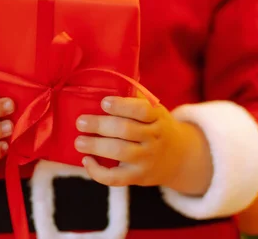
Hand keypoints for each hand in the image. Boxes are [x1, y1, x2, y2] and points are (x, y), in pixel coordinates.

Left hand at [75, 97, 211, 194]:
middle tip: (80, 122)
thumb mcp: (155, 111)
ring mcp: (147, 159)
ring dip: (96, 146)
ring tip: (79, 141)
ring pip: (120, 152)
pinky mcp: (138, 177)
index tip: (104, 102)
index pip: (142, 110)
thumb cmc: (157, 127)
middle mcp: (154, 138)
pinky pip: (116, 178)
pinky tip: (87, 161)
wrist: (179, 158)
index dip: (122, 106)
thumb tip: (109, 79)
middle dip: (100, 125)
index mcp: (158, 117)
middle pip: (126, 130)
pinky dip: (98, 172)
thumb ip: (136, 99)